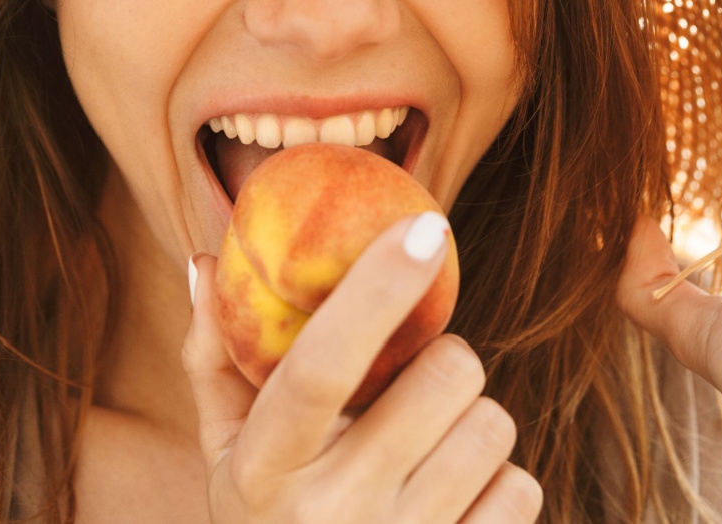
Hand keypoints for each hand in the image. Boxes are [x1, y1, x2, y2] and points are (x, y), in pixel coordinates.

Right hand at [182, 215, 542, 522]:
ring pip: (493, 426)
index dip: (375, 289)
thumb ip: (215, 362)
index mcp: (265, 469)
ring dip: (472, 420)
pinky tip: (453, 501)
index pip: (323, 364)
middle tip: (417, 378)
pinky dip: (498, 483)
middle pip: (446, 375)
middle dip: (444, 358)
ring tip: (428, 446)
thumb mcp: (226, 458)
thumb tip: (201, 261)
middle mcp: (332, 514)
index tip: (423, 226)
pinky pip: (521, 488)